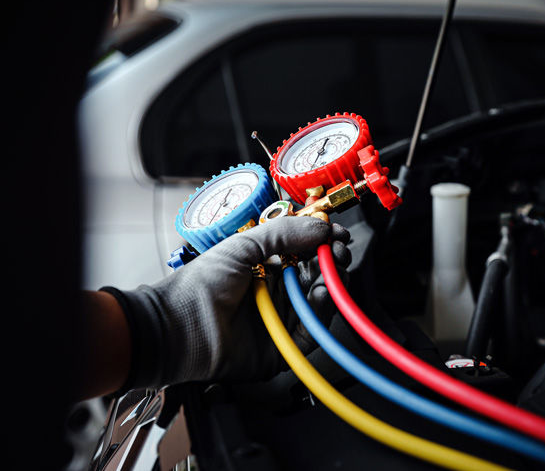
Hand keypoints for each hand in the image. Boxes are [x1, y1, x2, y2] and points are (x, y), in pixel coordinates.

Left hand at [103, 216, 350, 389]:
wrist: (178, 328)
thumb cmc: (198, 287)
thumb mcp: (242, 246)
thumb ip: (283, 233)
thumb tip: (322, 225)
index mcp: (267, 268)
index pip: (306, 252)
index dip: (323, 241)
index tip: (336, 232)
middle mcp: (278, 293)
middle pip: (319, 275)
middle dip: (333, 259)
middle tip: (338, 249)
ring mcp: (282, 319)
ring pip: (321, 301)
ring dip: (333, 281)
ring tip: (333, 267)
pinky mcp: (285, 347)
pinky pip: (313, 329)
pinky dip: (323, 310)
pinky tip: (322, 292)